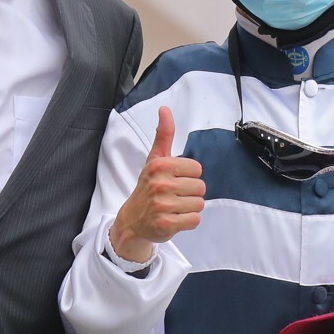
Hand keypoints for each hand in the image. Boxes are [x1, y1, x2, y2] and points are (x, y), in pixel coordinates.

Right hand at [109, 107, 205, 263]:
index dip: (189, 176)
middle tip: (174, 196)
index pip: (197, 168)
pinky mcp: (166, 225)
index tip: (175, 180)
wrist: (133, 220)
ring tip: (174, 207)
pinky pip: (194, 220)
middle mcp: (160, 184)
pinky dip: (188, 221)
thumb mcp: (155, 159)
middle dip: (190, 193)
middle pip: (200, 187)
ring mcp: (162, 206)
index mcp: (160, 165)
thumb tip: (164, 109)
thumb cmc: (148, 186)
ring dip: (190, 208)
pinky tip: (175, 218)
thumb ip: (163, 134)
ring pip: (199, 204)